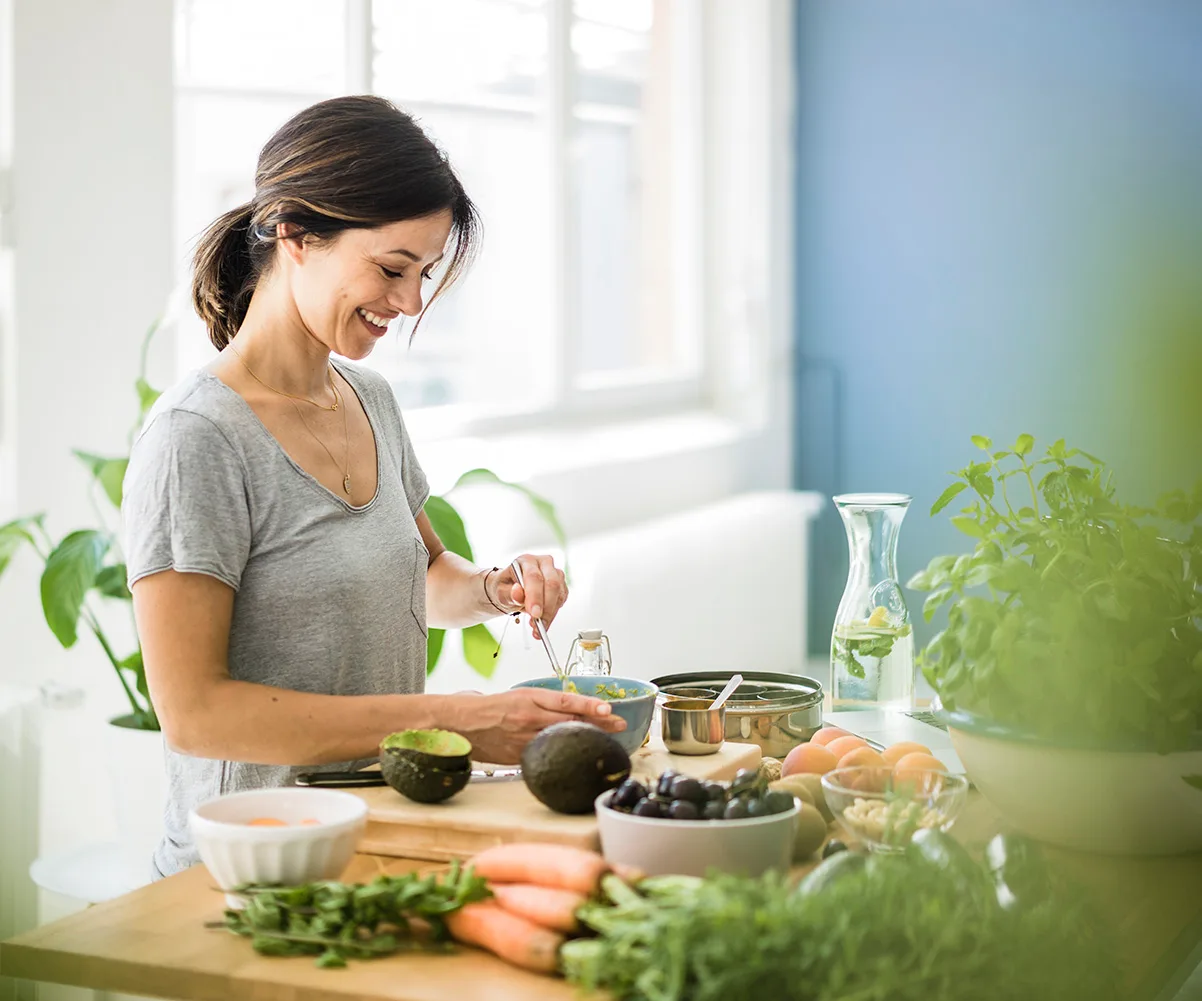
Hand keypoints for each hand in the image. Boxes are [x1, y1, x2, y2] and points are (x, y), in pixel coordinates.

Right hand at [446, 688, 624, 764]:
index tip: (608, 707)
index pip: (566, 700)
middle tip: (620, 723)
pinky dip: (563, 754)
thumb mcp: (519, 696)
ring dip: (586, 739)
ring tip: (608, 738)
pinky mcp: (519, 756)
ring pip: (561, 739)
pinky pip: (545, 754)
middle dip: (598, 722)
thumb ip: (545, 703)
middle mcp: (529, 717)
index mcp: (529, 698)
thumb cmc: (491, 707)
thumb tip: (573, 708)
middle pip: (570, 721)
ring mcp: (524, 739)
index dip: (589, 704)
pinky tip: (578, 756)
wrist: (462, 723)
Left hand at [489, 554, 567, 638]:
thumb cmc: (505, 587)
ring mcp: (555, 573)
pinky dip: (553, 614)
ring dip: (550, 613)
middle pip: (552, 583)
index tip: (535, 613)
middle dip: (546, 606)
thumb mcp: (501, 592)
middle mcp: (543, 563)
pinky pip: (561, 600)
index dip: (535, 596)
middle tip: (538, 623)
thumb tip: (517, 593)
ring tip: (537, 627)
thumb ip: (509, 593)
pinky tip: (542, 622)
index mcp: (527, 560)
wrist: (510, 590)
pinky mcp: (561, 585)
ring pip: (559, 594)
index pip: (534, 577)